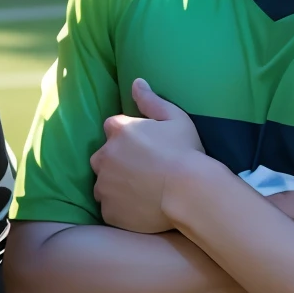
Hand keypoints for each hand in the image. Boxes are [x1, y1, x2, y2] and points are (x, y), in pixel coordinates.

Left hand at [90, 78, 207, 233]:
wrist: (190, 193)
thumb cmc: (186, 153)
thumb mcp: (175, 118)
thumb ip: (151, 100)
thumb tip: (136, 82)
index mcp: (118, 130)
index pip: (114, 128)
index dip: (129, 138)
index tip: (145, 148)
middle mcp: (103, 157)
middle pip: (104, 158)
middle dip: (118, 163)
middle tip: (144, 172)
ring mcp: (103, 186)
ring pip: (104, 185)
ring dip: (117, 186)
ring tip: (142, 192)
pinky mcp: (108, 211)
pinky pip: (110, 208)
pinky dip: (121, 208)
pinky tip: (141, 208)